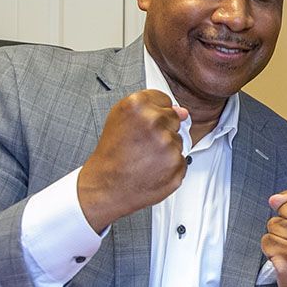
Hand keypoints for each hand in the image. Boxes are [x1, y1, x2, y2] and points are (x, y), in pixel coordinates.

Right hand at [77, 90, 187, 231]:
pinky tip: (152, 169)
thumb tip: (181, 111)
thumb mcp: (120, 120)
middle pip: (174, 118)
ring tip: (145, 158)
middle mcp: (153, 121)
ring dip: (166, 149)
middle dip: (162, 130)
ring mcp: (167, 144)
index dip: (154, 114)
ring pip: (178, 140)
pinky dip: (170, 166)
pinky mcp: (176, 164)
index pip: (164, 100)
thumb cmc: (111, 155)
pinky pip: (181, 159)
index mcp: (137, 105)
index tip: (143, 125)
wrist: (106, 187)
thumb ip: (150, 108)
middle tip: (142, 144)